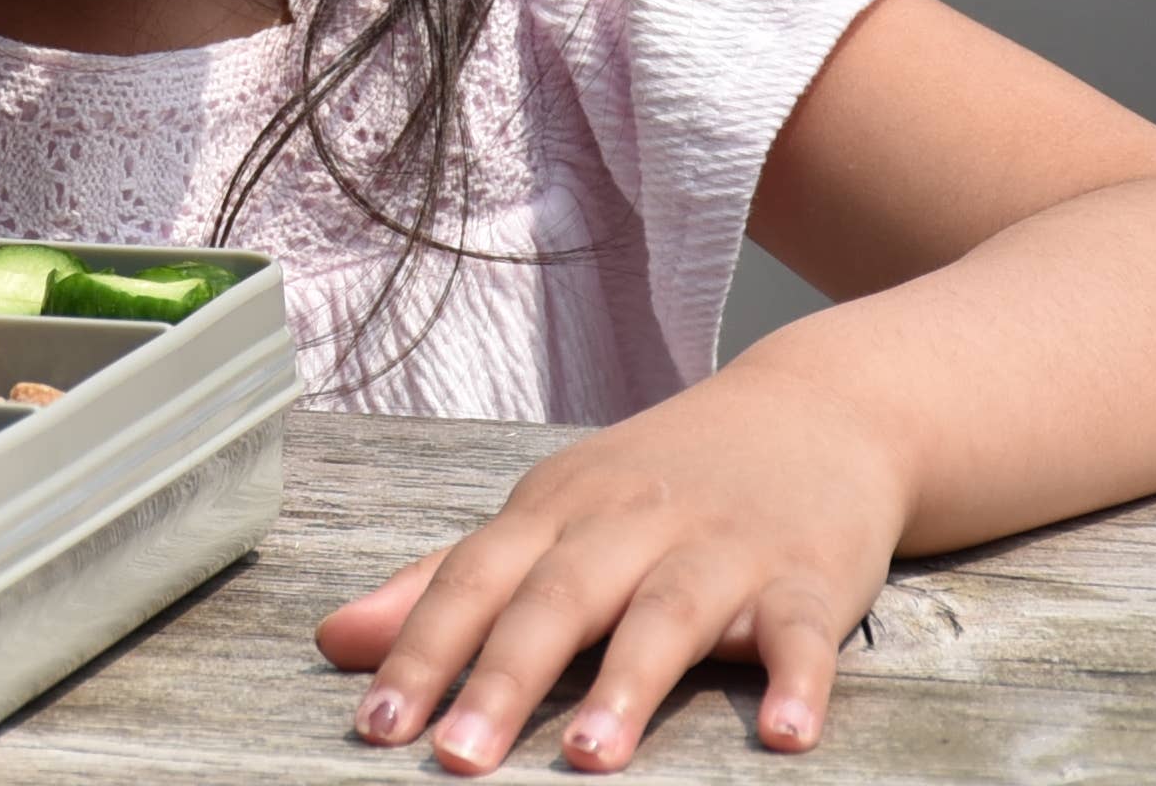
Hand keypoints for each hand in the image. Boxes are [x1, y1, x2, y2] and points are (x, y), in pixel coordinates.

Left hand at [315, 365, 906, 769]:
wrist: (818, 405)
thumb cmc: (664, 478)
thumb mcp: (552, 510)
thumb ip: (448, 580)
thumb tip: (336, 641)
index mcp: (559, 510)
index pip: (475, 577)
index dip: (423, 647)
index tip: (378, 722)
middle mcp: (632, 523)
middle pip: (559, 599)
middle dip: (504, 679)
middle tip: (458, 757)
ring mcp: (724, 547)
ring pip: (667, 613)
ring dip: (628, 685)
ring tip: (591, 757)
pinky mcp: (808, 575)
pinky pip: (800, 629)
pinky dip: (796, 679)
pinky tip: (784, 732)